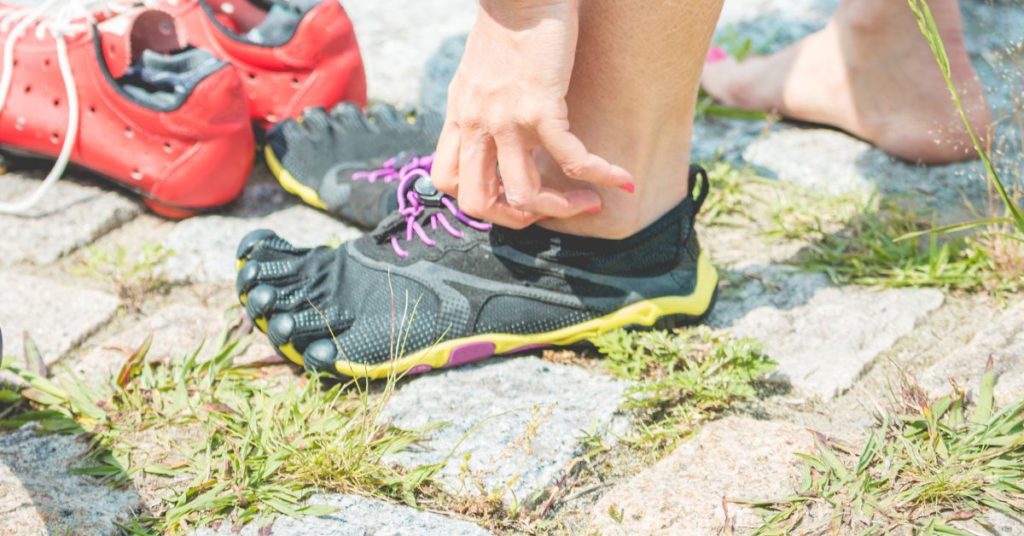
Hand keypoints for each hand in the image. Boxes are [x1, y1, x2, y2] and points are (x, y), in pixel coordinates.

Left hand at [431, 0, 633, 228]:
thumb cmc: (507, 24)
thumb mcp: (478, 73)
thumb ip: (481, 106)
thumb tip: (498, 130)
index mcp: (460, 117)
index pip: (447, 182)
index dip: (477, 201)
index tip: (508, 195)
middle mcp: (476, 125)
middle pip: (476, 202)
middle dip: (515, 218)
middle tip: (546, 210)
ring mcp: (506, 119)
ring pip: (523, 193)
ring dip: (560, 208)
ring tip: (588, 202)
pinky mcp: (541, 105)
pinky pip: (571, 157)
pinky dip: (599, 174)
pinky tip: (621, 179)